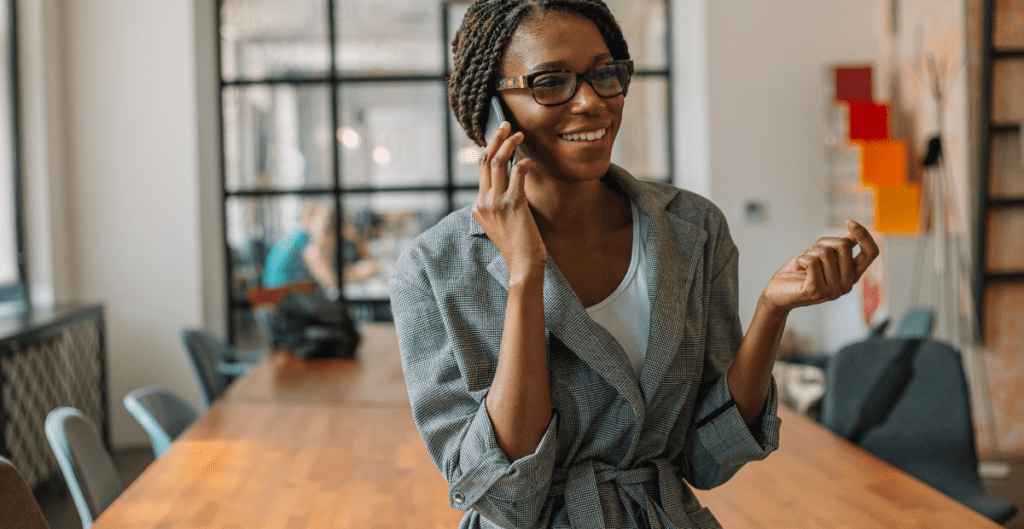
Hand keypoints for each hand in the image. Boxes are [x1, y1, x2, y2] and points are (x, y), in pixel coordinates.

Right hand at [472, 122, 544, 279]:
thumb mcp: (500, 224)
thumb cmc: (517, 246)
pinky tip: (530, 162)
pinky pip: (517, 174)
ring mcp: (496, 203)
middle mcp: (483, 202)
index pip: (481, 171)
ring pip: (498, 163)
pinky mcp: (513, 204)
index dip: (490, 150)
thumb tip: (511, 184)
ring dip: (509, 144)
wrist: (523, 265)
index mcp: (478, 207)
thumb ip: (499, 205)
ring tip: (520, 135)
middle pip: (485, 161)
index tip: (500, 138)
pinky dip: (524, 164)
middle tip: (506, 125)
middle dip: (495, 138)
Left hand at [761, 219, 878, 315]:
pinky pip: (811, 261)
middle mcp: (847, 285)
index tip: (849, 221)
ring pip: (825, 252)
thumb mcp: (821, 256)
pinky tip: (798, 269)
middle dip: (822, 242)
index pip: (871, 253)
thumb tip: (853, 232)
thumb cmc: (799, 273)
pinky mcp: (816, 291)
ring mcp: (833, 290)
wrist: (777, 294)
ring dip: (808, 253)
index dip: (863, 235)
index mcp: (852, 275)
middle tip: (810, 254)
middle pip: (843, 245)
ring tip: (803, 266)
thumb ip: (838, 247)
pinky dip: (801, 259)